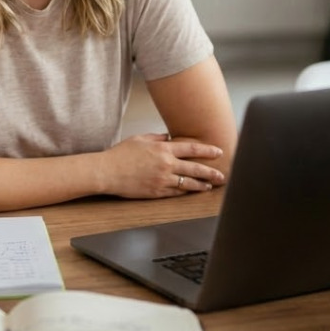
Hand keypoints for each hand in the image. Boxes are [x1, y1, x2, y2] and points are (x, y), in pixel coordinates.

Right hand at [100, 133, 226, 198]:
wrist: (107, 171)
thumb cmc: (120, 154)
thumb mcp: (140, 139)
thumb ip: (157, 138)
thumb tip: (168, 138)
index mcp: (163, 149)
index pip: (191, 149)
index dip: (207, 151)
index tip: (218, 152)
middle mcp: (166, 164)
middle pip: (195, 169)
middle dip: (211, 172)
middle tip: (222, 175)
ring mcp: (162, 180)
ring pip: (188, 183)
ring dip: (201, 185)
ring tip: (209, 186)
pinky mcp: (156, 192)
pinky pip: (175, 192)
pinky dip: (185, 192)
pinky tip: (191, 192)